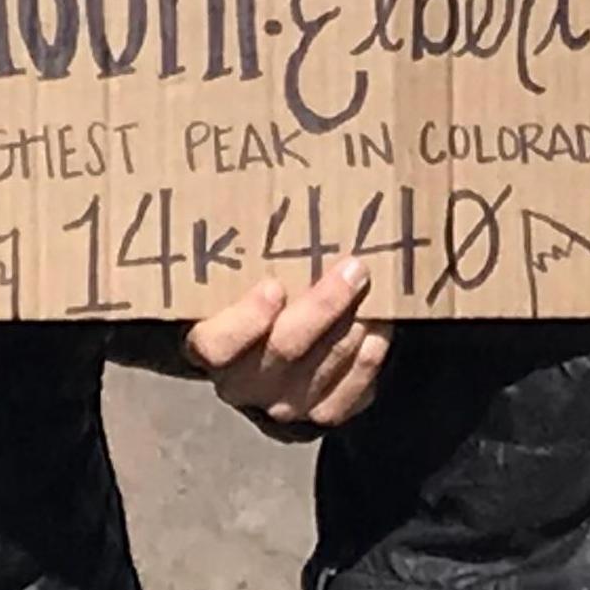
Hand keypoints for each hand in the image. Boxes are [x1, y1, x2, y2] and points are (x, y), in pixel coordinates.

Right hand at [181, 261, 388, 437]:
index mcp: (209, 347)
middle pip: (284, 351)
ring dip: (352, 326)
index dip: (245, 320)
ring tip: (371, 287)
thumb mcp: (229, 275)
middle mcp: (243, 384)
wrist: (259, 352)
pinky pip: (350, 394)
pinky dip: (368, 361)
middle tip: (352, 267)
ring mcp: (283, 406)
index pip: (216, 345)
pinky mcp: (320, 416)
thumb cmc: (244, 294)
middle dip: (322, 307)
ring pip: (322, 369)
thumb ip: (237, 251)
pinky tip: (380, 328)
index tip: (273, 284)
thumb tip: (251, 173)